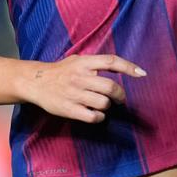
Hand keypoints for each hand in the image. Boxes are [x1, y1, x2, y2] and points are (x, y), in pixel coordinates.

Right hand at [21, 54, 145, 123]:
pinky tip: (96, 114)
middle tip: (120, 99)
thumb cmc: (61, 71)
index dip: (129, 67)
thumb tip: (121, 68)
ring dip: (108, 106)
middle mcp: (80, 77)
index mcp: (83, 63)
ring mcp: (74, 94)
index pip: (111, 62)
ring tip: (102, 104)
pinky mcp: (69, 109)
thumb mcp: (77, 60)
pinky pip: (93, 117)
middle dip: (120, 95)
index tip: (142, 74)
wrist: (35, 82)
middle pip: (110, 87)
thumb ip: (96, 63)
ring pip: (103, 103)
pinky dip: (99, 117)